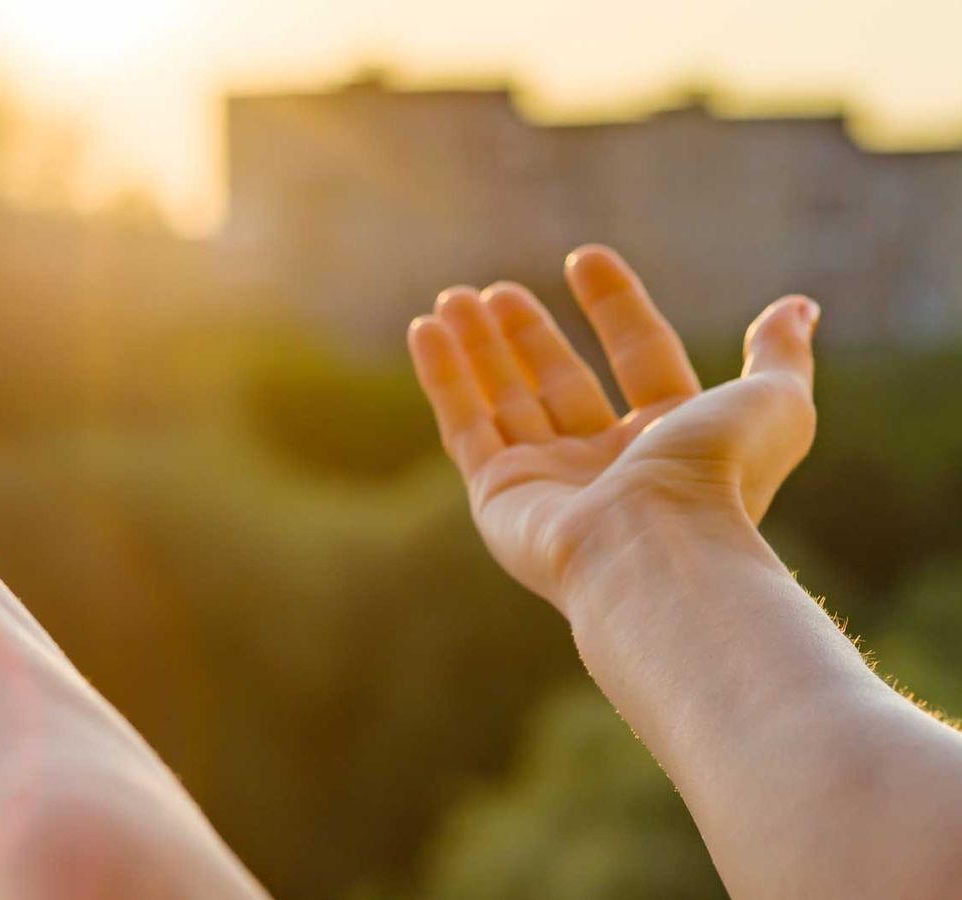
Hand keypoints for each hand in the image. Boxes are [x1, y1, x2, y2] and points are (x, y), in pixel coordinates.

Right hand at [408, 245, 817, 613]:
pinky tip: (425, 328)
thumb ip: (780, 355)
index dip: (615, 305)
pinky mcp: (497, 494)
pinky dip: (443, 376)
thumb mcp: (773, 404)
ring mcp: (548, 480)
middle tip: (496, 291)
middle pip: (561, 381)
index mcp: (672, 439)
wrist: (653, 550)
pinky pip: (464, 425)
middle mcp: (607, 462)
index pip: (640, 356)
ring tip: (452, 298)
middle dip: (527, 333)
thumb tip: (797, 307)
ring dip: (479, 346)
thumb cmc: (715, 478)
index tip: (584, 258)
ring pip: (506, 399)